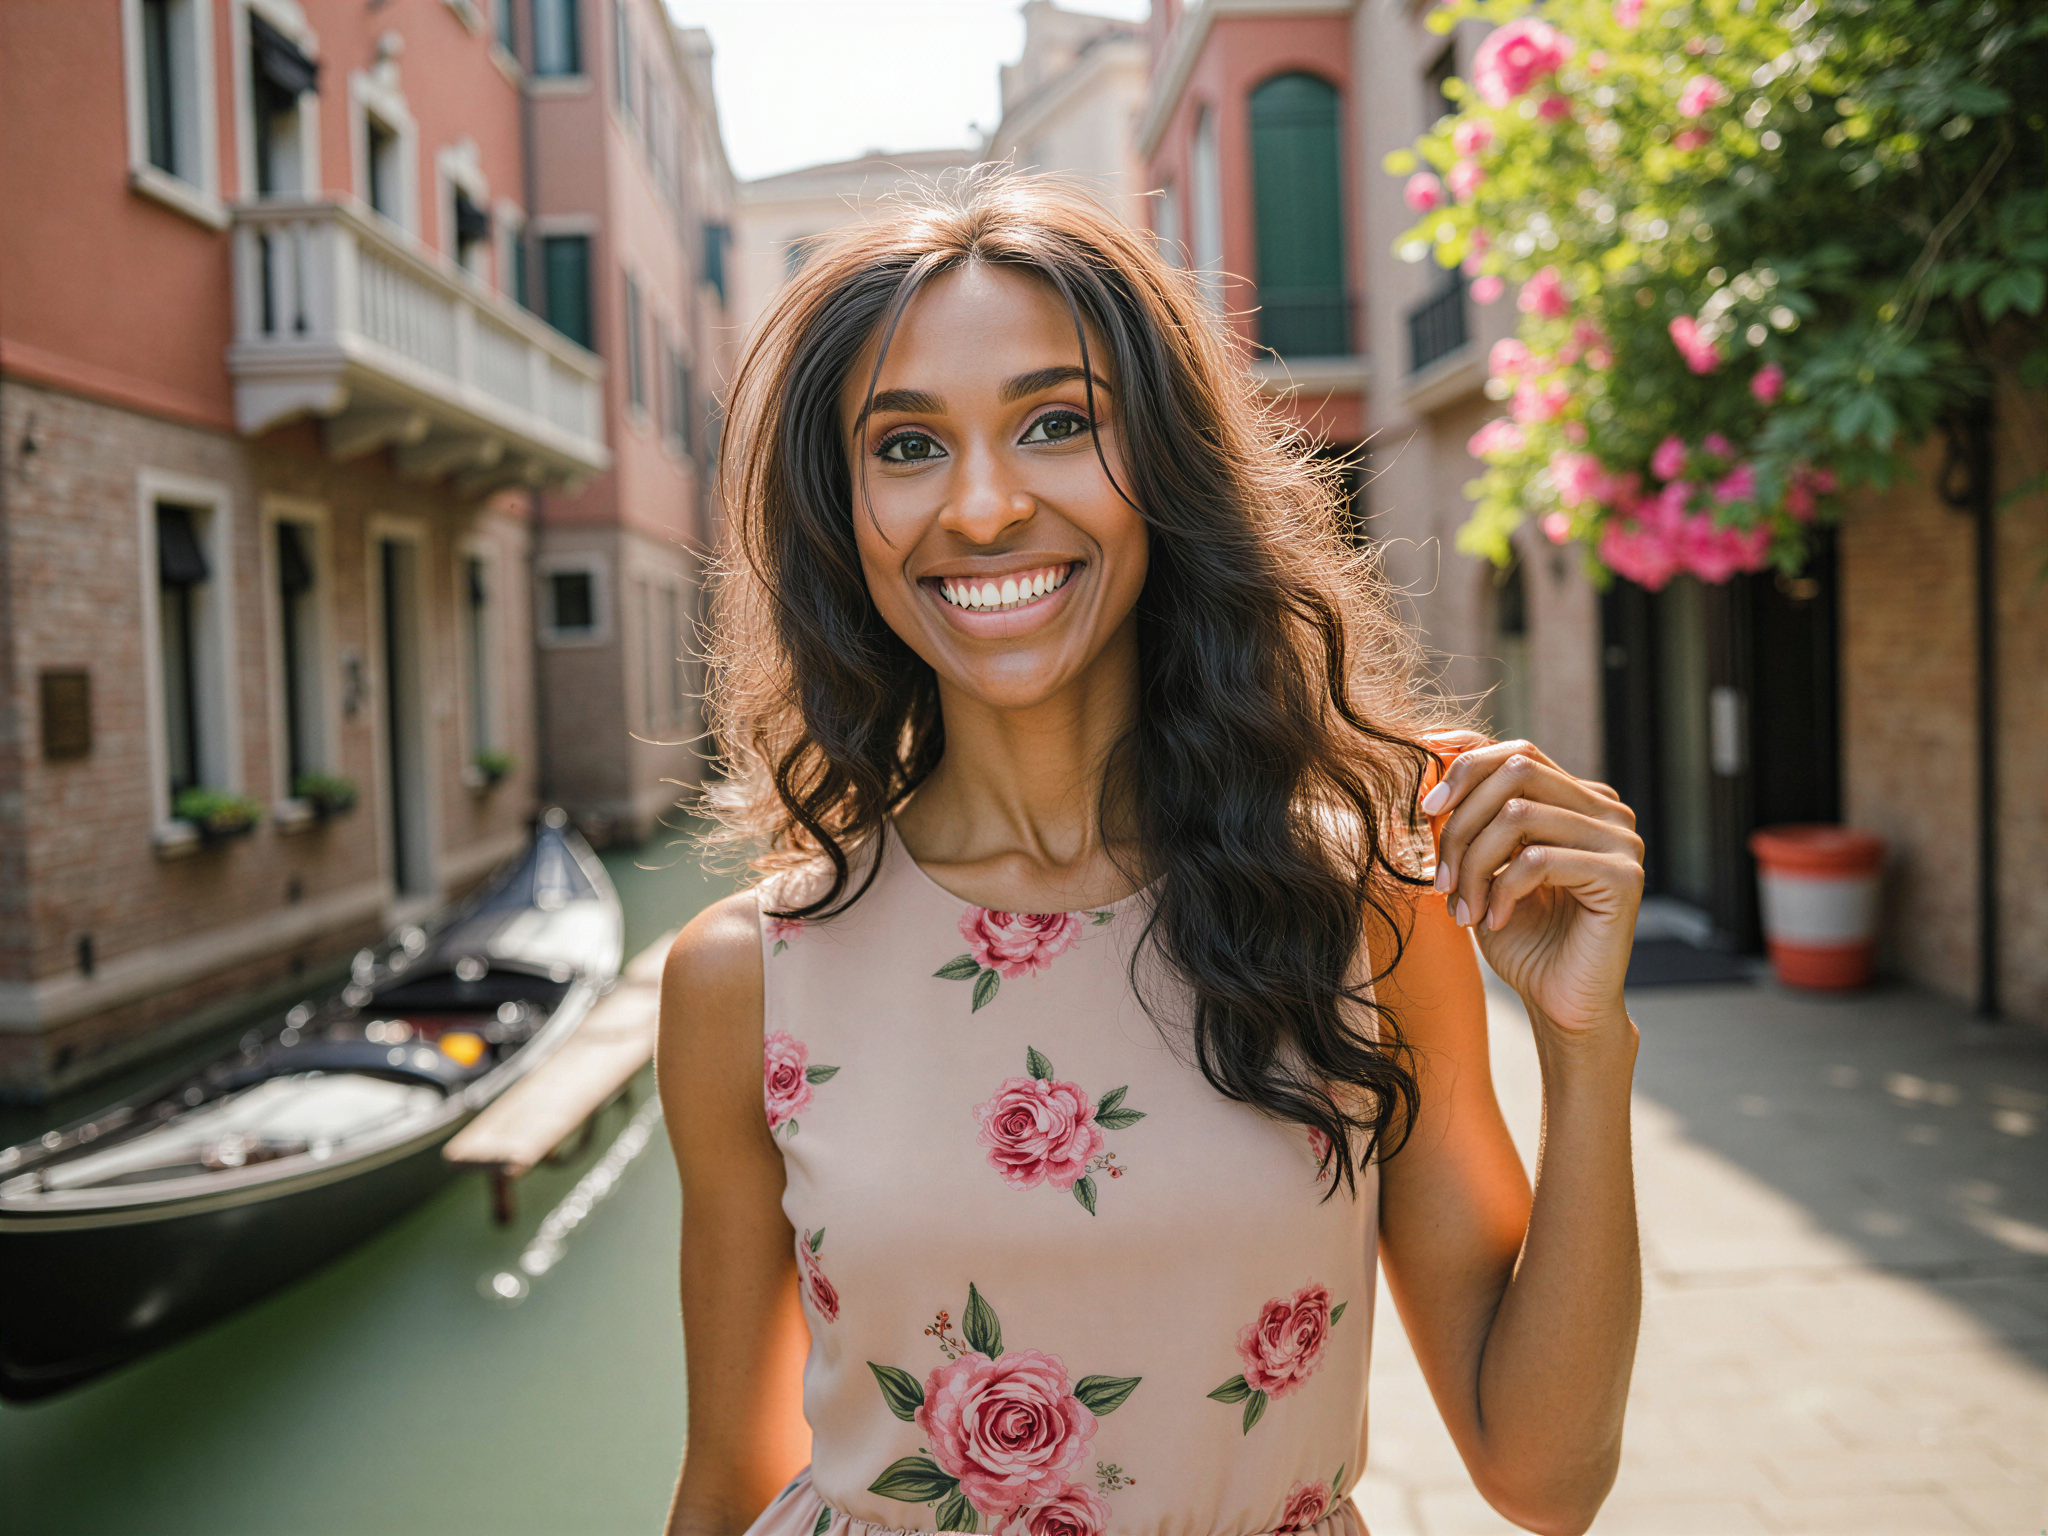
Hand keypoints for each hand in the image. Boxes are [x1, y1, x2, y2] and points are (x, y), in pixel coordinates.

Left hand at [1420, 737, 1643, 1034]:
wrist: (1558, 1001)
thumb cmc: (1520, 935)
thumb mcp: (1483, 865)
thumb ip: (1469, 815)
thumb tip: (1432, 755)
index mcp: (1578, 799)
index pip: (1516, 753)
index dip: (1464, 767)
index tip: (1423, 805)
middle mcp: (1606, 810)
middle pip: (1516, 773)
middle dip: (1461, 822)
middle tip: (1438, 876)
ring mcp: (1620, 840)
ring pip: (1519, 814)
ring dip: (1474, 862)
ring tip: (1462, 906)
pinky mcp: (1622, 876)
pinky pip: (1537, 860)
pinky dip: (1501, 890)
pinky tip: (1495, 920)